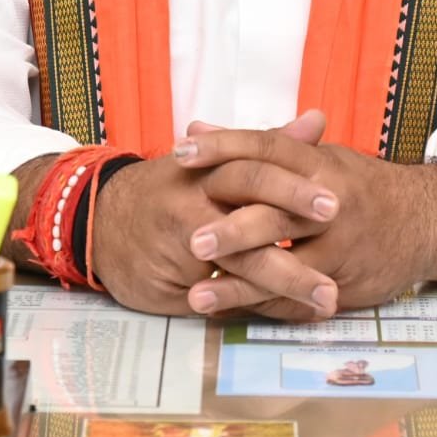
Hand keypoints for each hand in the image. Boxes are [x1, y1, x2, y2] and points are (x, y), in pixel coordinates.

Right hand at [89, 116, 339, 317]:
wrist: (100, 222)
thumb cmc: (172, 189)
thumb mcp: (216, 161)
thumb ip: (269, 146)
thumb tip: (318, 121)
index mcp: (208, 168)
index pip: (253, 169)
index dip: (293, 186)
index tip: (336, 201)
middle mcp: (193, 201)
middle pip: (247, 215)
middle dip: (293, 229)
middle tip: (336, 249)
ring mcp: (182, 244)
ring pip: (239, 263)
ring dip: (287, 281)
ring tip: (327, 298)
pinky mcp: (172, 282)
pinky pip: (221, 296)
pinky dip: (257, 305)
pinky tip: (292, 316)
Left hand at [176, 125, 432, 314]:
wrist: (426, 219)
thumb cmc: (356, 185)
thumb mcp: (314, 157)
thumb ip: (253, 148)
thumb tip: (197, 126)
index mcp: (318, 164)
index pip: (265, 148)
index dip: (223, 148)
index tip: (180, 152)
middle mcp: (330, 203)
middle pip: (277, 215)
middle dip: (233, 231)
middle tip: (190, 241)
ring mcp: (341, 248)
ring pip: (286, 269)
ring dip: (240, 286)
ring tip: (196, 297)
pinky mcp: (346, 285)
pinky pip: (298, 301)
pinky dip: (262, 308)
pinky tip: (229, 314)